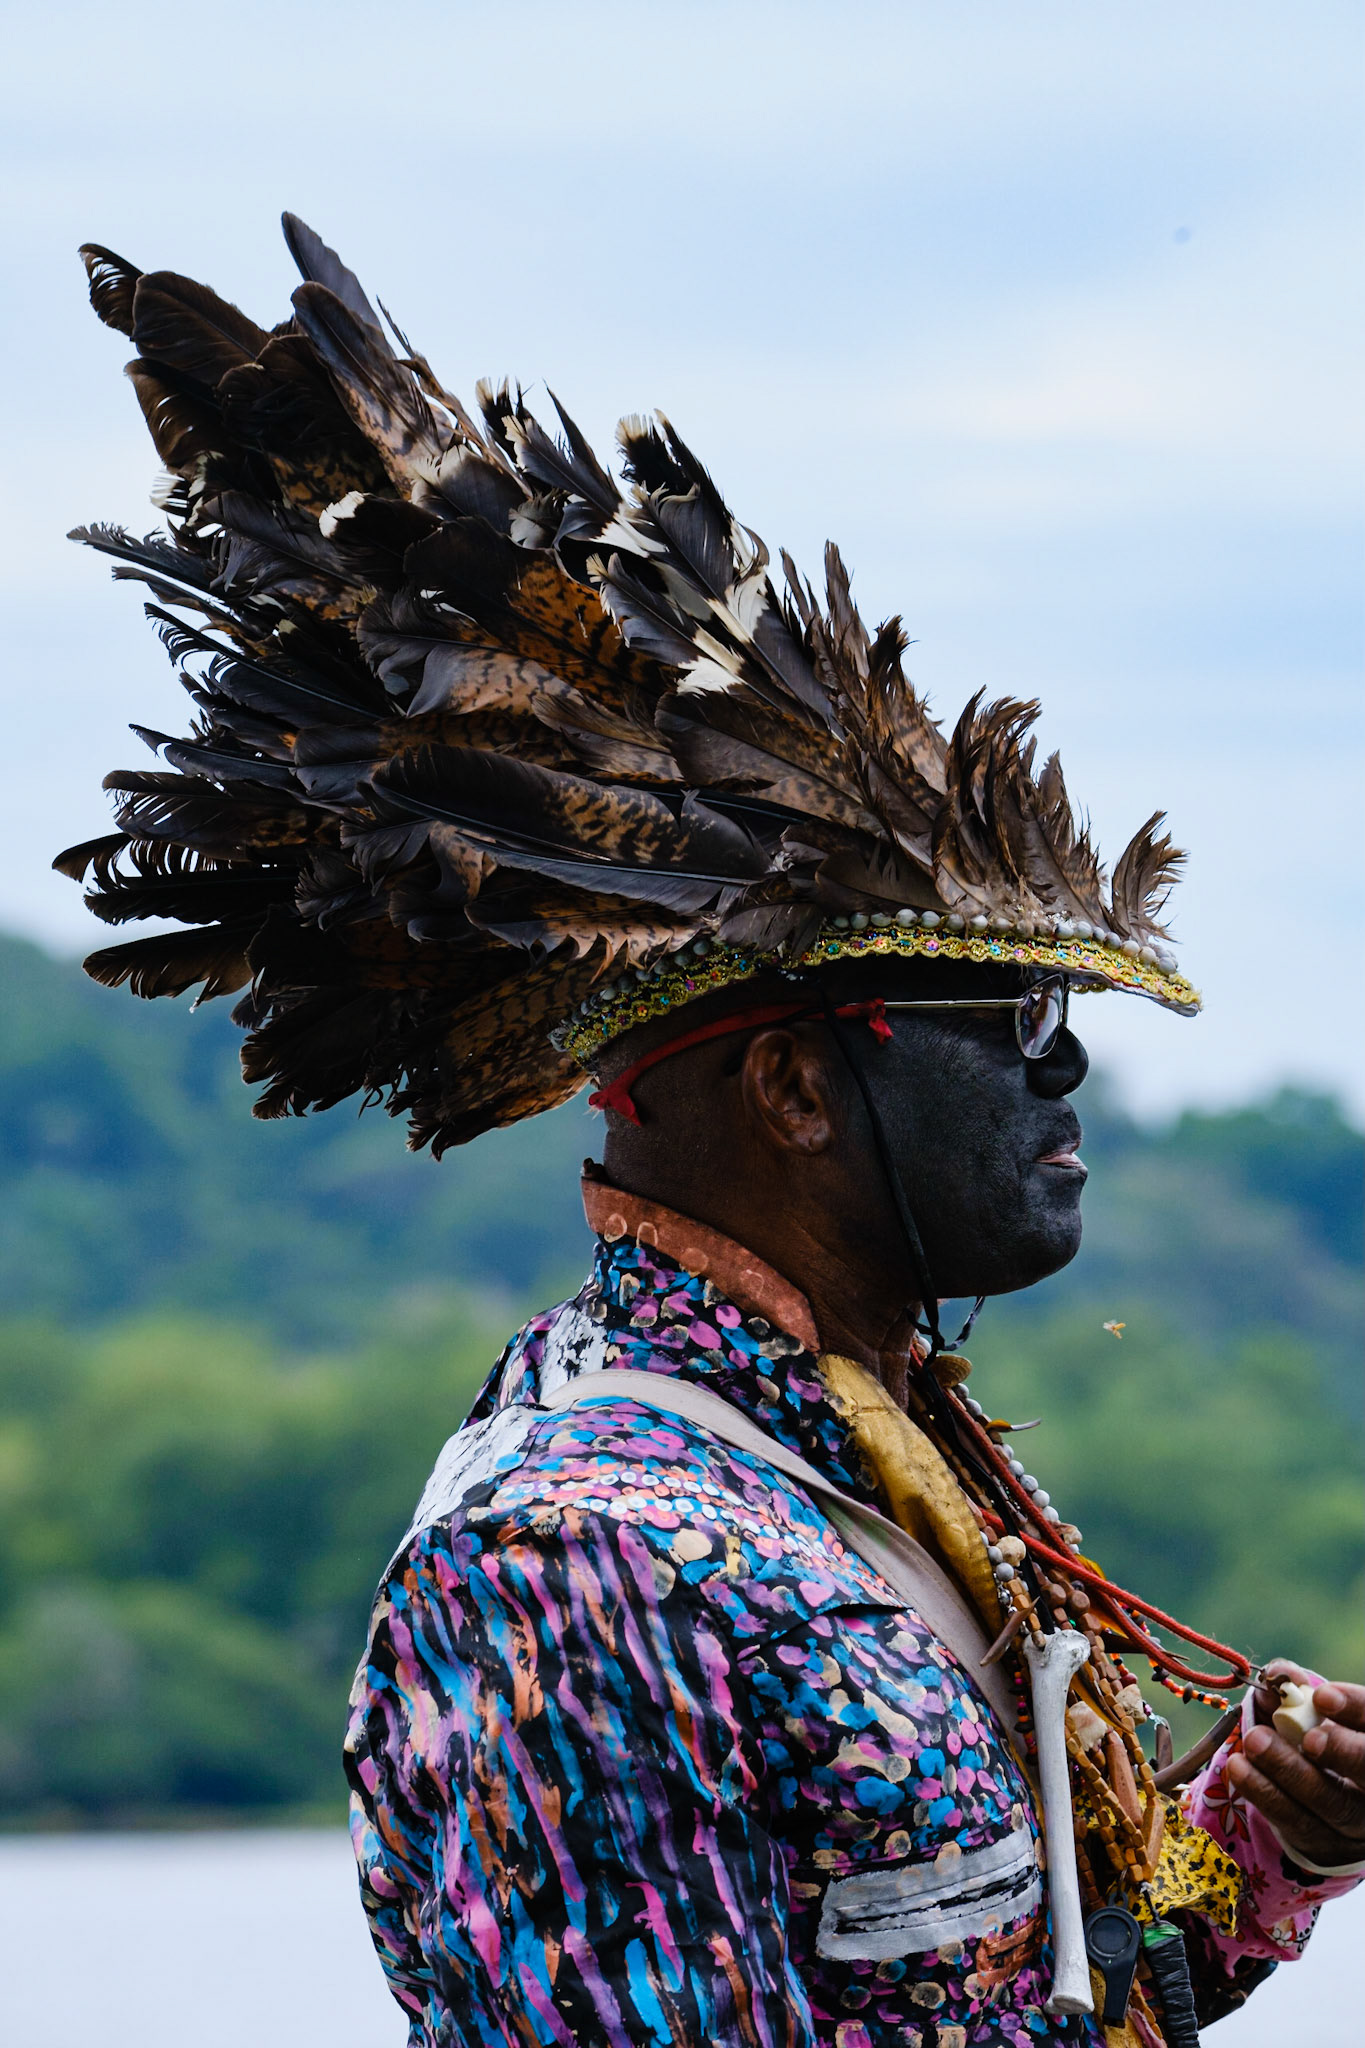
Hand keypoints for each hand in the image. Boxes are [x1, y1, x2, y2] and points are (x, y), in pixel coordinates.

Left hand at [1224, 1659, 1364, 1871]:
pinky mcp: (1324, 1843)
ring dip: (1291, 1772)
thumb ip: (1292, 1690)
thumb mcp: (1305, 1711)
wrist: (1313, 1797)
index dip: (1356, 1709)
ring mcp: (1355, 1821)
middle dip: (1343, 1753)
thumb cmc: (1312, 1736)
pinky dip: (1266, 1794)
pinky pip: (1297, 1822)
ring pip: (1332, 1803)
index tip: (1322, 1696)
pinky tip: (1240, 1768)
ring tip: (1255, 1741)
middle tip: (1309, 1738)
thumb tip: (1278, 1674)